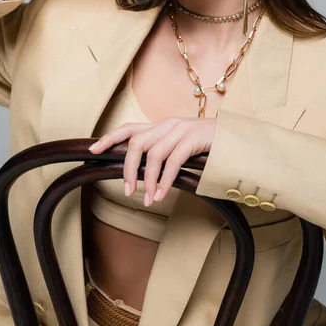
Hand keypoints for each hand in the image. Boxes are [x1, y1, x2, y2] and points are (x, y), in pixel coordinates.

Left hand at [88, 118, 215, 205]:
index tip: (94, 150)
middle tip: (127, 190)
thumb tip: (141, 173)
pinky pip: (173, 162)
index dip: (110, 138)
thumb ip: (162, 152)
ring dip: (147, 180)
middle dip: (128, 168)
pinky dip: (164, 181)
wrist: (232, 135)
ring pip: (153, 154)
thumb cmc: (204, 144)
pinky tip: (161, 195)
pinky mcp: (192, 140)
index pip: (129, 128)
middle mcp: (166, 126)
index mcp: (161, 126)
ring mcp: (179, 131)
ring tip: (147, 200)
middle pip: (136, 143)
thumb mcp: (179, 145)